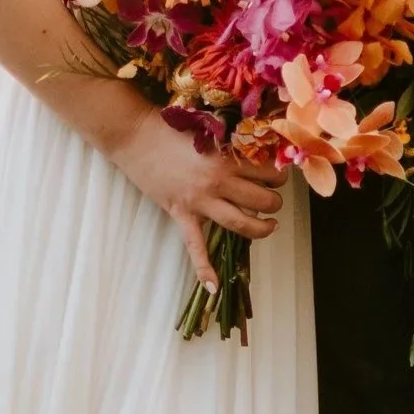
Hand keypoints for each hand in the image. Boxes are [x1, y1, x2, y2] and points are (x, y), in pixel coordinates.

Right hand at [111, 110, 289, 290]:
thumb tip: (256, 144)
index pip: (269, 172)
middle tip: (273, 197)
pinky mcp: (180, 214)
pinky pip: (195, 247)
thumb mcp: (207, 127)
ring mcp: (199, 202)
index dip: (279, 174)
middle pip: (262, 200)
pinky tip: (214, 287)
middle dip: (275, 201)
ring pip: (242, 224)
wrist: (133, 134)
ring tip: (269, 225)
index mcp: (227, 157)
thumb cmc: (170, 125)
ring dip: (263, 228)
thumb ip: (231, 140)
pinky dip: (204, 269)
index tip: (278, 174)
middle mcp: (218, 182)